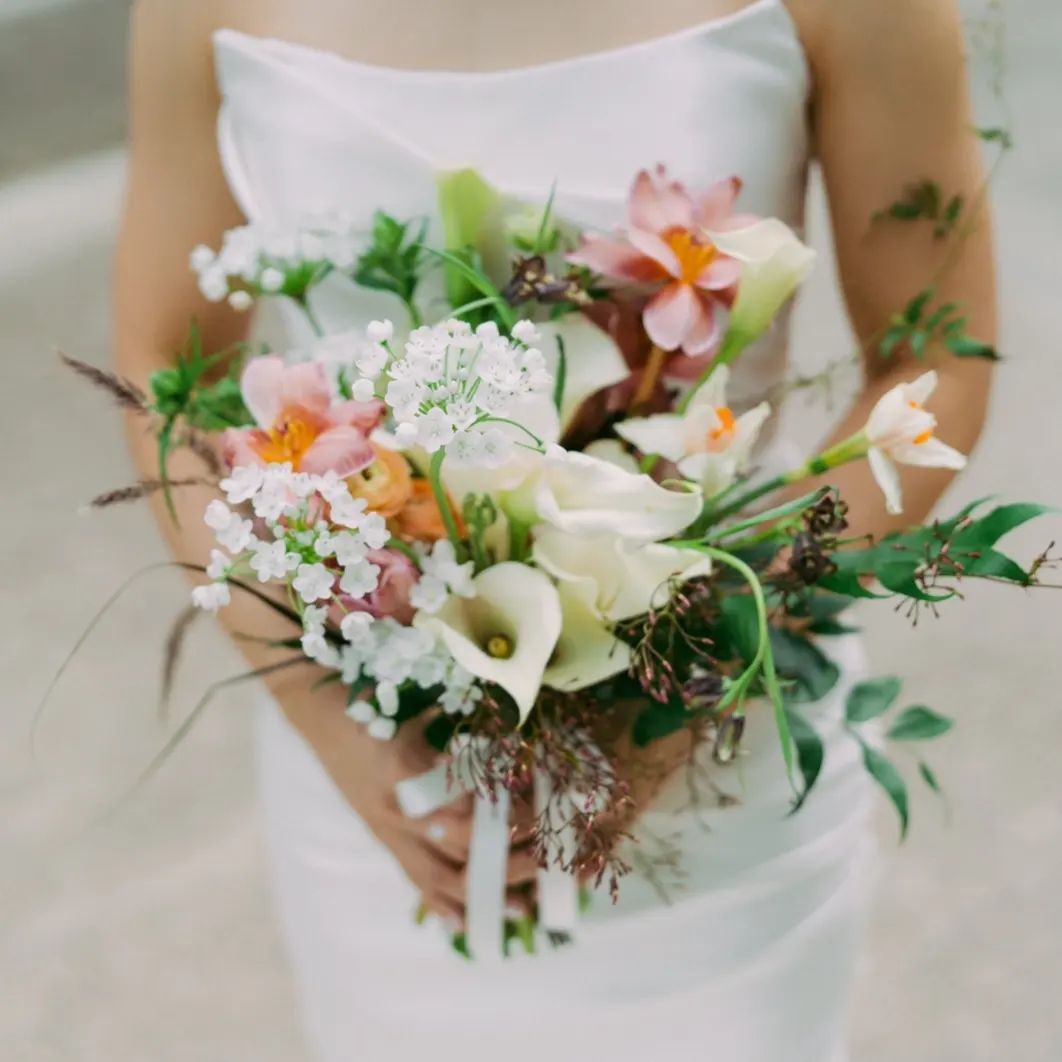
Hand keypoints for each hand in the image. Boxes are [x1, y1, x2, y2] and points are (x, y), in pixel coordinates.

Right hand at [273, 669, 536, 926]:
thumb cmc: (375, 702)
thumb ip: (460, 732)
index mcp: (407, 773)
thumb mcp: (420, 710)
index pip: (465, 808)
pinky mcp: (382, 837)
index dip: (506, 817)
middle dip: (506, 856)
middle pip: (459, 849)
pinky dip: (439, 903)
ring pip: (438, 875)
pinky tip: (464, 923)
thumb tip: (513, 746)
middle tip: (547, 855)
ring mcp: (387, 829)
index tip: (542, 812)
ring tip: (522, 907)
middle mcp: (396, 810)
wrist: (321, 715)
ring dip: (482, 891)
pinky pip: (411, 877)